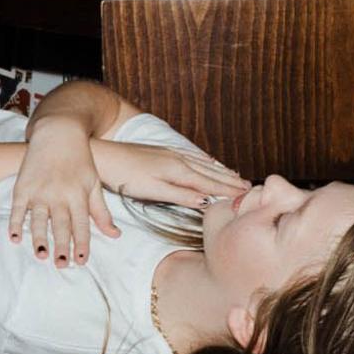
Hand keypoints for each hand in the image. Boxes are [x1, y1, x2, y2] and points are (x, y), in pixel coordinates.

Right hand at [10, 121, 104, 266]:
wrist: (58, 133)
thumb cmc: (79, 161)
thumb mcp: (94, 183)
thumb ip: (101, 211)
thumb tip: (115, 235)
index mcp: (79, 194)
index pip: (82, 224)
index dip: (82, 244)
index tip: (81, 261)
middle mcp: (59, 194)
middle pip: (60, 225)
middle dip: (61, 247)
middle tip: (61, 265)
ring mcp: (39, 191)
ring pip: (38, 220)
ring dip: (39, 239)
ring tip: (41, 256)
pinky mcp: (22, 187)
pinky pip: (17, 210)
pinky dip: (15, 224)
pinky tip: (14, 238)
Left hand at [89, 140, 245, 208]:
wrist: (104, 155)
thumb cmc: (125, 176)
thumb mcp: (153, 190)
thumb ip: (180, 195)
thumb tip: (206, 201)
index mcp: (179, 170)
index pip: (210, 183)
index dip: (229, 190)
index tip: (247, 195)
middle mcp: (180, 159)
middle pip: (211, 172)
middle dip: (230, 180)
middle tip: (249, 187)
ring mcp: (172, 154)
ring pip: (204, 164)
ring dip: (221, 171)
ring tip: (235, 175)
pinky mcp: (164, 152)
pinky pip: (194, 157)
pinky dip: (207, 161)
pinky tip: (209, 161)